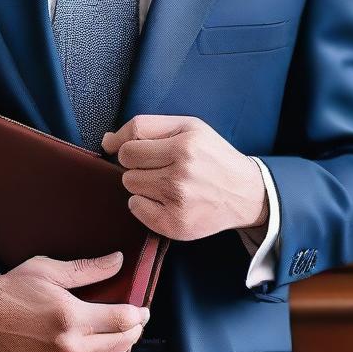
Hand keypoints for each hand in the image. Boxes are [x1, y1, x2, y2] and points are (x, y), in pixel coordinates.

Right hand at [0, 250, 149, 351]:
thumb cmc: (13, 288)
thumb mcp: (50, 270)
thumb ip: (88, 269)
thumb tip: (119, 260)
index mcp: (72, 317)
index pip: (123, 320)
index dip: (138, 314)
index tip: (143, 310)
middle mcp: (69, 349)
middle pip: (120, 344)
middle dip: (132, 331)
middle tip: (133, 322)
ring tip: (120, 342)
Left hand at [101, 114, 267, 241]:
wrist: (245, 194)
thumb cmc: (212, 156)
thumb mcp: (188, 127)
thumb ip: (147, 126)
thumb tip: (106, 140)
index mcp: (185, 144)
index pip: (130, 141)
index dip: (125, 144)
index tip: (131, 148)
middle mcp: (181, 172)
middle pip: (127, 164)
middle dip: (136, 163)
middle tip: (157, 166)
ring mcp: (178, 201)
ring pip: (130, 185)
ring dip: (141, 183)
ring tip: (165, 182)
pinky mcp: (175, 224)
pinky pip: (135, 208)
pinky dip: (144, 204)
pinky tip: (165, 200)